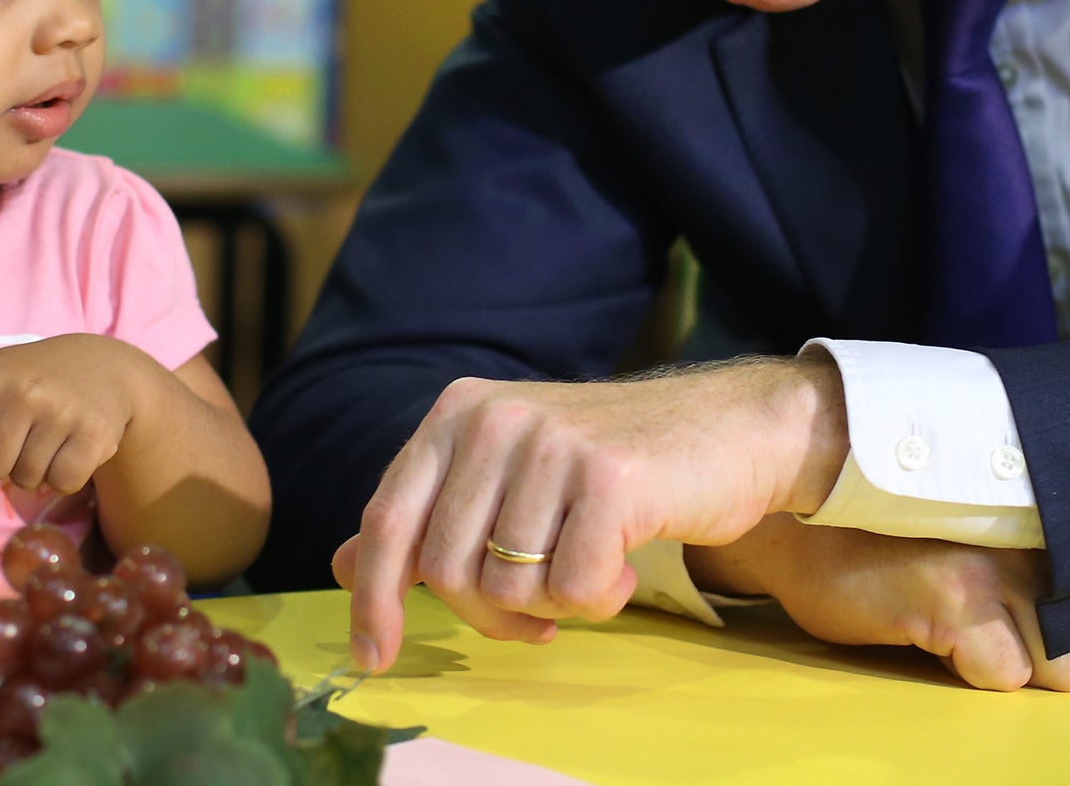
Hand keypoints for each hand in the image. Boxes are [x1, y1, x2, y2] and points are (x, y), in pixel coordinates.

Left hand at [0, 335, 144, 502]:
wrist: (106, 366)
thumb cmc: (34, 376)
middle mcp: (27, 390)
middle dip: (2, 462)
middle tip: (22, 436)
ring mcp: (63, 411)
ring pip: (27, 478)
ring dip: (34, 470)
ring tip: (49, 439)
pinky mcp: (95, 433)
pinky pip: (62, 482)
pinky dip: (64, 477)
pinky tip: (71, 449)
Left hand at [335, 359, 846, 673]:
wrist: (728, 428)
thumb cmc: (615, 464)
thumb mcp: (510, 475)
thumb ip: (432, 516)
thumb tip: (341, 564)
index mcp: (457, 413)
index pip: (387, 519)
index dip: (373, 597)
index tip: (373, 657)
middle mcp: (492, 418)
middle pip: (445, 571)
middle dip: (491, 616)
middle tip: (541, 614)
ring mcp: (549, 442)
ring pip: (507, 587)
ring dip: (553, 605)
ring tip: (592, 571)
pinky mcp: (607, 477)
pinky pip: (573, 588)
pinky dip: (600, 598)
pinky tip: (625, 567)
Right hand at [686, 514, 1069, 691]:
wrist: (792, 509)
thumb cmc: (886, 515)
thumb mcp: (980, 518)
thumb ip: (1056, 550)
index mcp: (1045, 506)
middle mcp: (1033, 532)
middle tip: (1048, 630)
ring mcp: (994, 566)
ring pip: (1068, 665)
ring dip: (1034, 661)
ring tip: (984, 626)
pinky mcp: (951, 599)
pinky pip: (1003, 673)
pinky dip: (979, 666)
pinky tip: (942, 631)